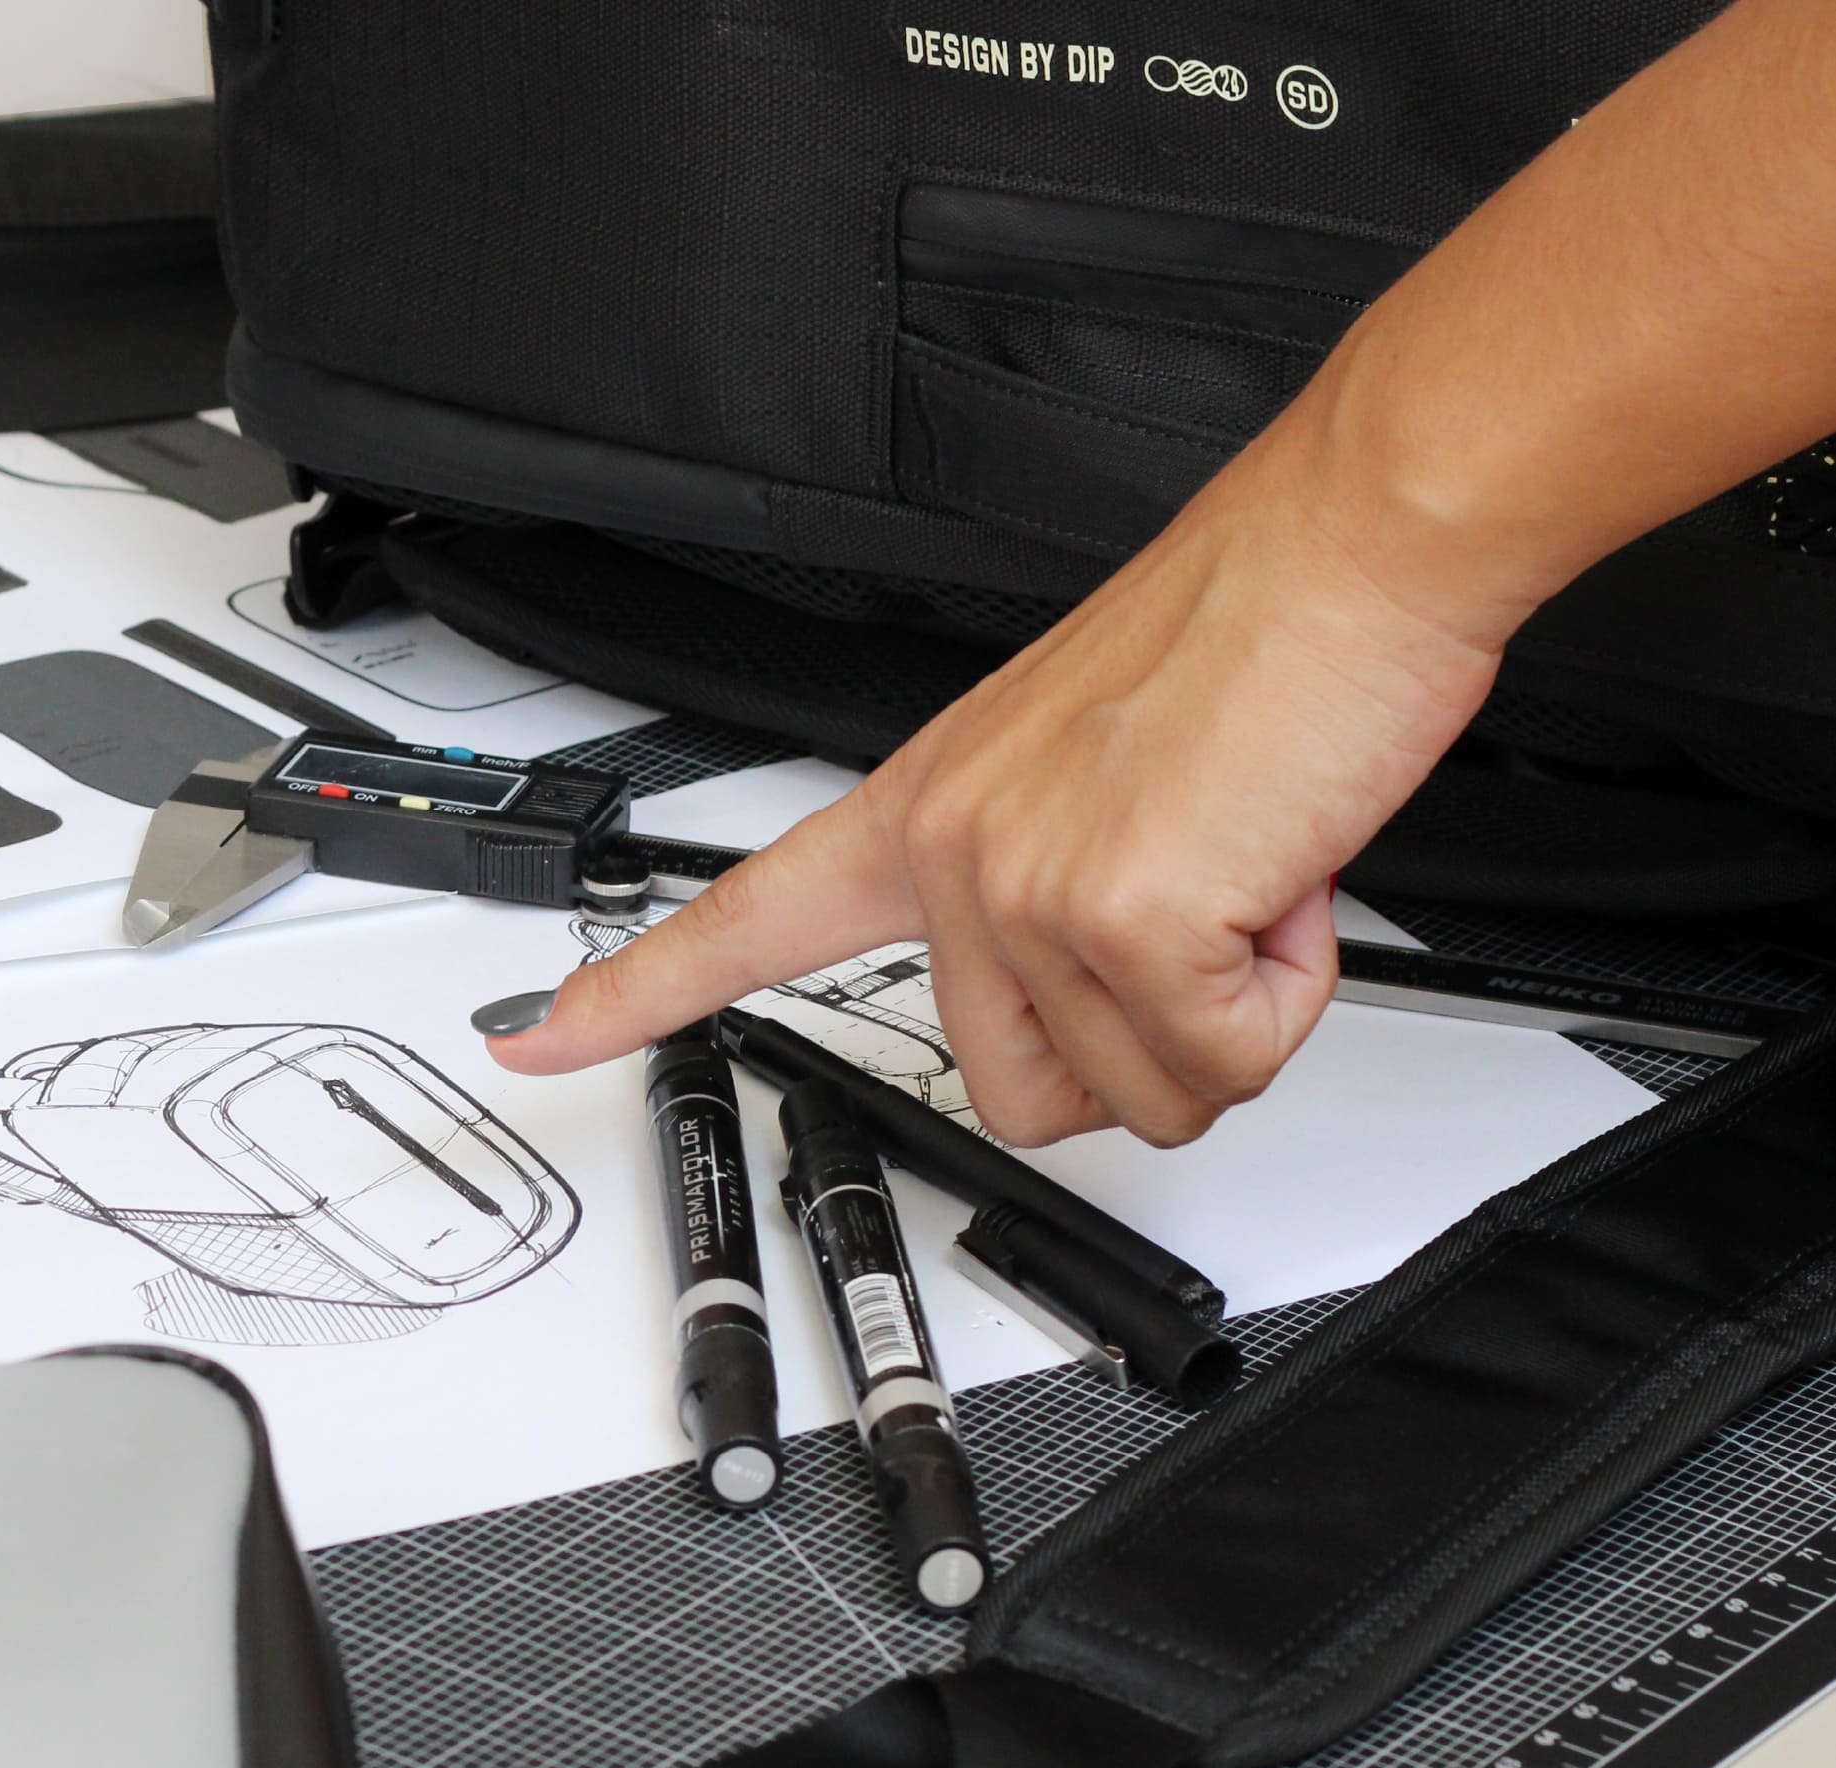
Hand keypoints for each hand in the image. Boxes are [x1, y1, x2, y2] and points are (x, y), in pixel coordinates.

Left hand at [485, 450, 1506, 1146]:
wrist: (1356, 546)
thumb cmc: (1255, 642)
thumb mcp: (1098, 774)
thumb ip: (1043, 885)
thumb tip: (1093, 994)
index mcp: (925, 808)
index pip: (740, 919)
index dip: (631, 994)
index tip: (536, 1039)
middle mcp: (951, 847)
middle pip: (1016, 1091)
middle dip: (1141, 1046)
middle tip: (1197, 913)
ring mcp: (1020, 883)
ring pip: (1130, 1095)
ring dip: (1220, 1019)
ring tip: (1238, 872)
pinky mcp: (1121, 914)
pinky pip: (1214, 1061)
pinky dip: (1282, 999)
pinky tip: (1276, 880)